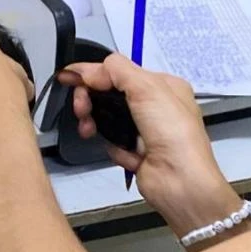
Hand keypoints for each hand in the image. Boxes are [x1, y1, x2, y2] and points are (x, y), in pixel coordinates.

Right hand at [59, 55, 241, 237]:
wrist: (181, 182)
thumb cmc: (175, 134)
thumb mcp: (148, 89)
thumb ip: (116, 72)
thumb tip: (89, 69)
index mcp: (162, 86)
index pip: (121, 72)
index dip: (94, 72)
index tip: (68, 75)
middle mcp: (154, 106)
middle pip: (110, 94)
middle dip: (90, 98)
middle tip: (81, 107)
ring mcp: (144, 130)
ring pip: (107, 118)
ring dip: (94, 121)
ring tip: (88, 128)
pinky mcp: (135, 151)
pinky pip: (112, 142)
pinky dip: (112, 146)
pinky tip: (124, 152)